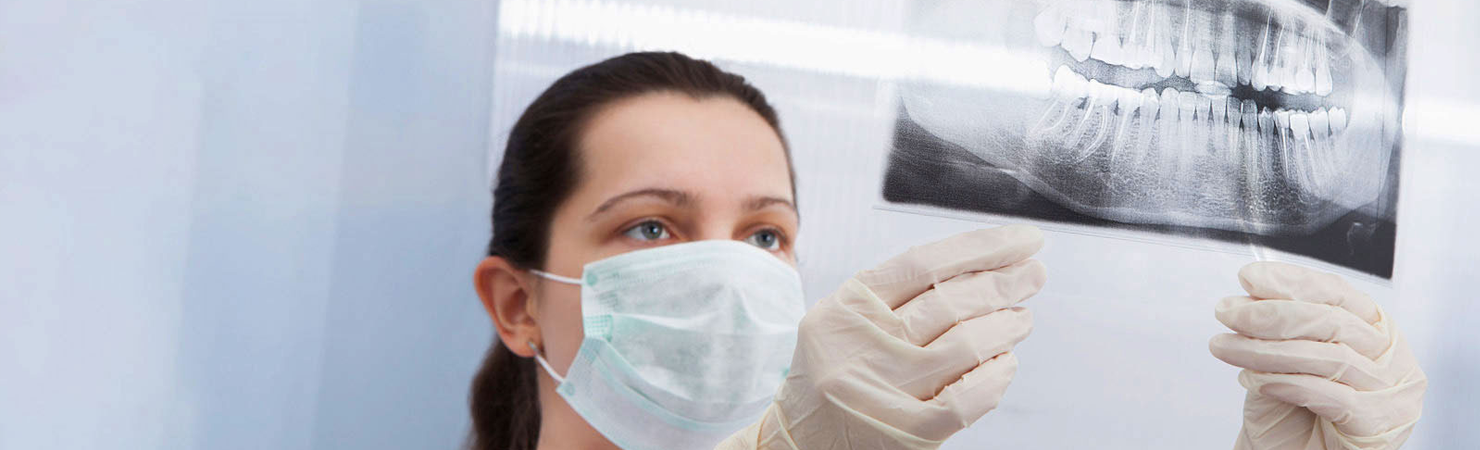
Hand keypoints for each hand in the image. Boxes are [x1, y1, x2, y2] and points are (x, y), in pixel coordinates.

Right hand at [719, 224, 1046, 449]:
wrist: (799, 441)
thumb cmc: (831, 374)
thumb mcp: (843, 320)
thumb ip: (896, 293)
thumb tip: (976, 267)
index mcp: (848, 307)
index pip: (925, 264)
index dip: (982, 248)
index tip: (1021, 240)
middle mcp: (864, 345)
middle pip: (950, 301)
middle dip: (1004, 283)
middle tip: (1033, 273)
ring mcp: (886, 389)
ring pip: (965, 345)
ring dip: (1005, 326)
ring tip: (1021, 318)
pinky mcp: (906, 432)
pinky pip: (966, 397)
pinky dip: (994, 376)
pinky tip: (1005, 362)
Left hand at [1209, 262, 1425, 449]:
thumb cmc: (1293, 410)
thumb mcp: (1282, 359)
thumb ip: (1278, 328)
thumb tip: (1250, 294)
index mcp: (1375, 330)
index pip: (1338, 293)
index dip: (1293, 281)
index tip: (1249, 277)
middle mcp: (1392, 357)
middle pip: (1332, 322)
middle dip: (1271, 314)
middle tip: (1227, 312)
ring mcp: (1392, 392)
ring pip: (1326, 357)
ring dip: (1265, 349)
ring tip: (1225, 347)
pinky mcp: (1379, 425)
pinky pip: (1330, 395)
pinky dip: (1285, 383)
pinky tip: (1252, 379)